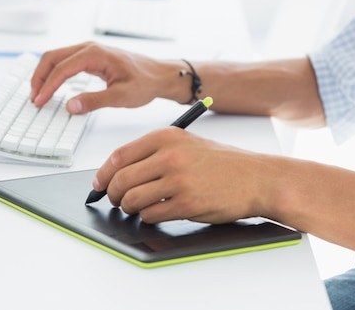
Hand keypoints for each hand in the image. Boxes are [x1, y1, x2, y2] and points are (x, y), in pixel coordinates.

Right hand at [31, 42, 178, 113]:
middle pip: (53, 57)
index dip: (48, 86)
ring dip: (44, 74)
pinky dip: (54, 72)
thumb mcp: (121, 96)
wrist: (158, 75)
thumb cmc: (145, 82)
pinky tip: (51, 86)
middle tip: (34, 97)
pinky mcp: (91, 57)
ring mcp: (89, 51)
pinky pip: (65, 61)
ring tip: (38, 93)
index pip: (62, 68)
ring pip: (56, 57)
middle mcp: (90, 48)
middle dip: (39, 77)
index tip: (39, 100)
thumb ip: (94, 101)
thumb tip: (70, 106)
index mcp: (95, 54)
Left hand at [93, 127, 270, 223]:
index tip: (99, 184)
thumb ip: (152, 153)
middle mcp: (170, 155)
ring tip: (136, 207)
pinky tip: (156, 212)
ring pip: (133, 199)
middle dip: (112, 194)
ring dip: (129, 207)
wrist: (255, 177)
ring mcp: (178, 180)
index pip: (119, 156)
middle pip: (121, 179)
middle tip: (115, 200)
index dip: (104, 174)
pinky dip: (148, 217)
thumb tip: (116, 171)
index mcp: (166, 137)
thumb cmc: (219, 162)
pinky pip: (151, 214)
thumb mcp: (185, 144)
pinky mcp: (187, 203)